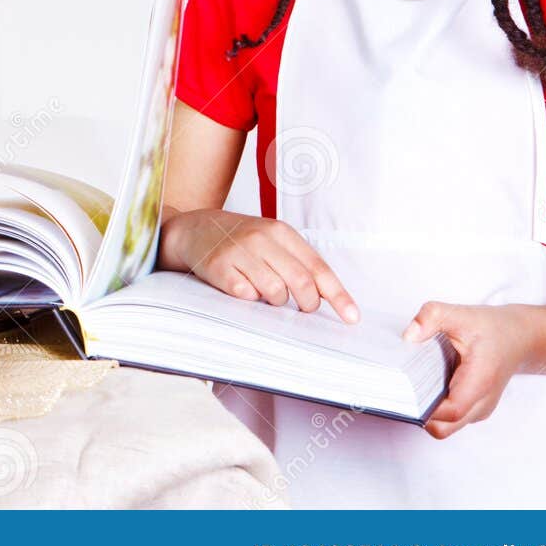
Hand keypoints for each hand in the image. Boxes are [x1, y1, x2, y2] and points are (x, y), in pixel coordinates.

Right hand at [160, 208, 359, 322]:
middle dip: (307, 305)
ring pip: (275, 293)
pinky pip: (246, 296)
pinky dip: (249, 298)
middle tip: (302, 310)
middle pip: (301, 284)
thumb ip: (296, 262)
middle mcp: (262, 239)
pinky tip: (241, 286)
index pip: (318, 268)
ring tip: (263, 291)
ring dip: (274, 302)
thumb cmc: (239, 240)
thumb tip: (324, 297)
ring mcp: (239, 252)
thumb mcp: (270, 240)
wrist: (193, 228)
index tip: (352, 317)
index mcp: (281, 232)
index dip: (338, 296)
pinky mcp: (219, 268)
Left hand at [404, 301, 531, 439]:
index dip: (424, 407)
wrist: (520, 337)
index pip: (450, 411)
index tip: (404, 390)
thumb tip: (408, 336)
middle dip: (420, 413)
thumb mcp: (459, 313)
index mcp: (480, 381)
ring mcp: (479, 408)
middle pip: (444, 427)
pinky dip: (435, 408)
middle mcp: (482, 402)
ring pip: (446, 426)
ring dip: (427, 411)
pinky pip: (450, 419)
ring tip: (416, 383)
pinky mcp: (474, 408)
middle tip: (404, 387)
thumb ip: (431, 317)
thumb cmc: (492, 328)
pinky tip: (427, 384)